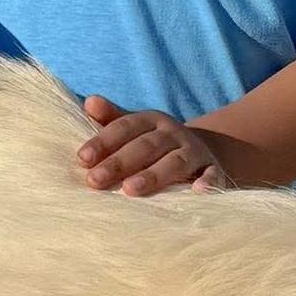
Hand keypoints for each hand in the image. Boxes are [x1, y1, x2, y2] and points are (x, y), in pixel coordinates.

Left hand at [77, 97, 229, 195]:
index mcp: (151, 121)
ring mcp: (194, 152)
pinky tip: (196, 193)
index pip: (125, 127)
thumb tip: (89, 102)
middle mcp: (173, 133)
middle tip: (95, 180)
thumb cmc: (156, 146)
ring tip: (129, 190)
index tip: (83, 158)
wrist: (202, 154)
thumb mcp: (136, 129)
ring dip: (153, 175)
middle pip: (145, 146)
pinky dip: (207, 183)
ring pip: (174, 162)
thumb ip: (112, 119)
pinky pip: (212, 176)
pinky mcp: (213, 170)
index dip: (104, 141)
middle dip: (119, 163)